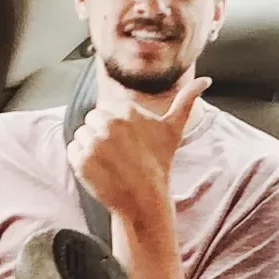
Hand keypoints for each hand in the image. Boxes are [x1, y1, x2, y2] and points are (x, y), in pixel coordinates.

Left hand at [67, 77, 210, 220]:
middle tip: (118, 152)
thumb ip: (186, 100)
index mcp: (128, 111)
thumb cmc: (160, 162)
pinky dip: (81, 158)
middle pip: (93, 118)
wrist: (145, 197)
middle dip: (102, 133)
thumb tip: (206, 81)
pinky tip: (99, 167)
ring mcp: (94, 142)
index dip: (117, 125)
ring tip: (109, 160)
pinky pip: (72, 149)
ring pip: (82, 133)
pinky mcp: (81, 160)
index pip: (108, 108)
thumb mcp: (174, 129)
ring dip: (90, 145)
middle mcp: (110, 123)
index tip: (129, 141)